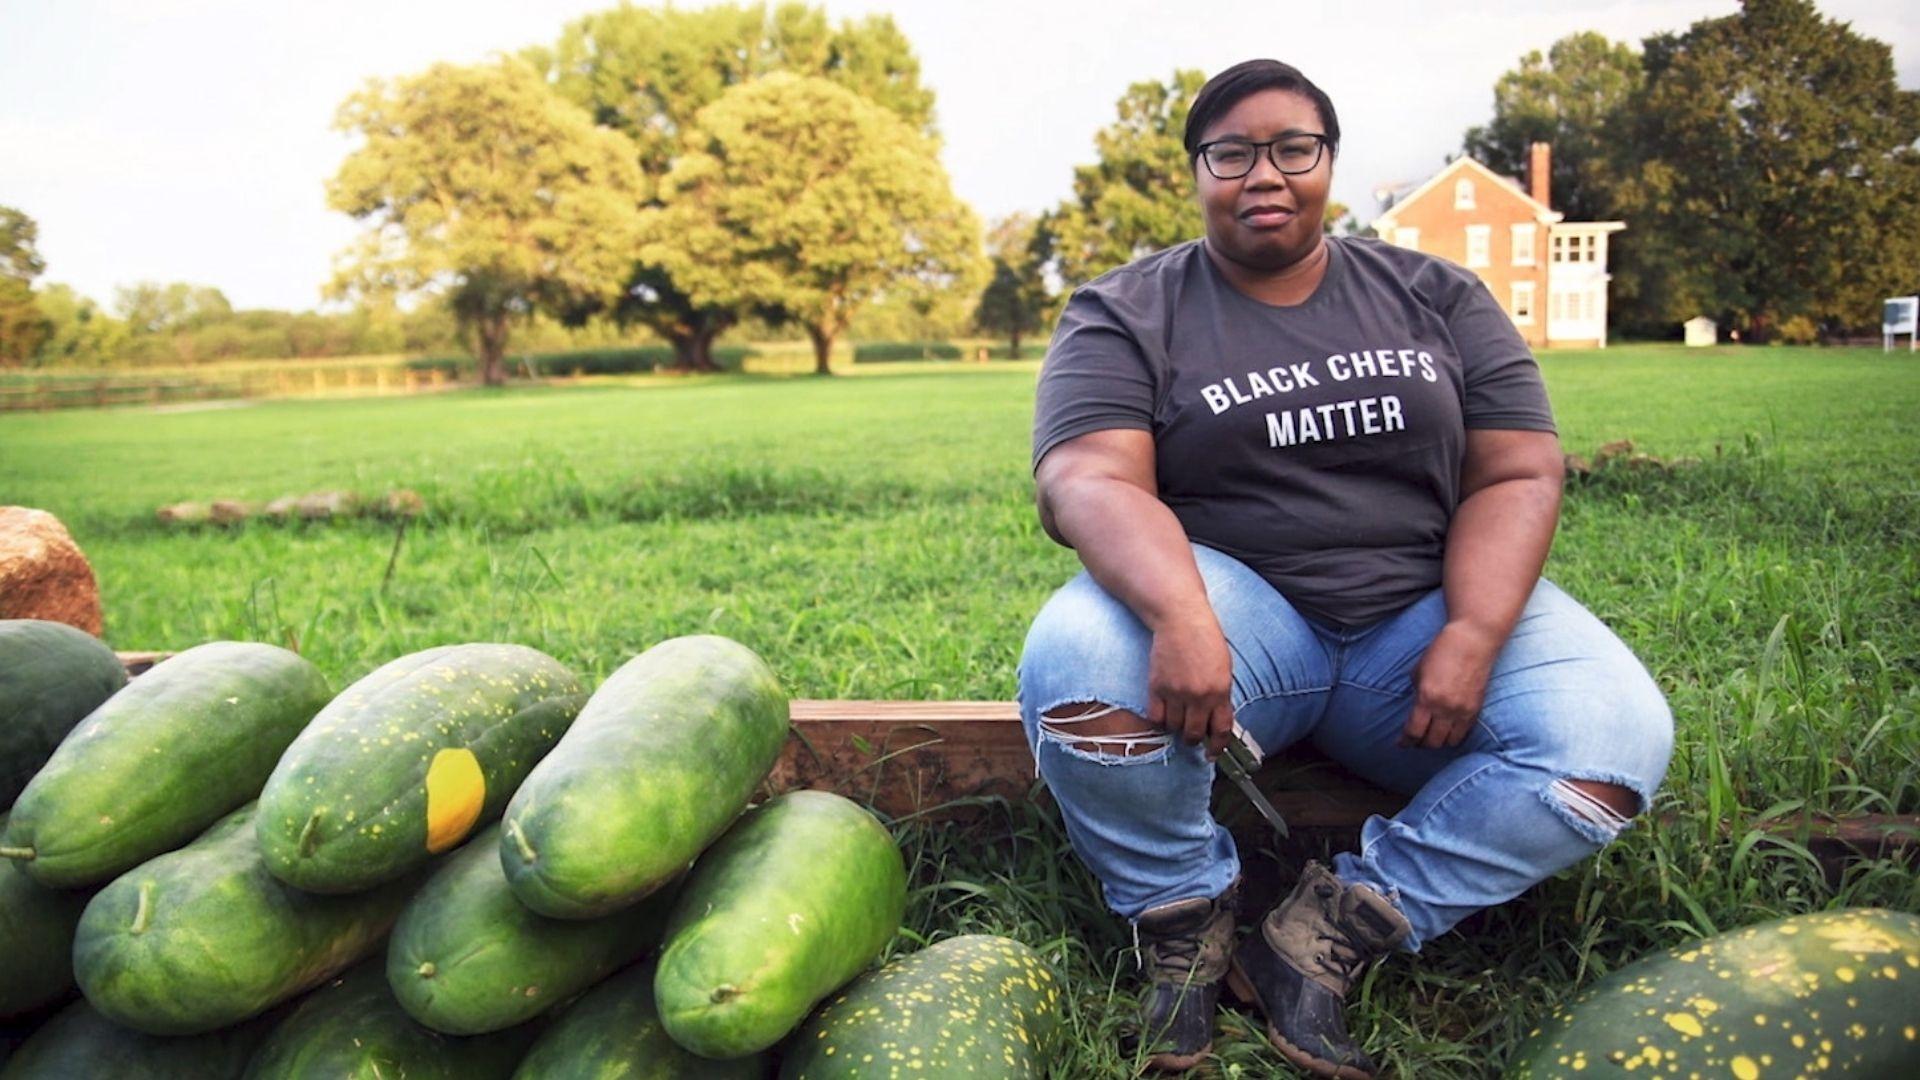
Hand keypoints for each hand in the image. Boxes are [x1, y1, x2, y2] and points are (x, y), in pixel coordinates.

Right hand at [1145, 616, 1235, 758]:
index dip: (1217, 747)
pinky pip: (1155, 717)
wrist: (1181, 619)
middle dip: (1193, 739)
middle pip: (1194, 734)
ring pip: (1174, 728)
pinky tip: (1163, 714)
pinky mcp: (1157, 687)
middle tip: (1192, 735)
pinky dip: (1159, 721)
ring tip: (1177, 719)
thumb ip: (1220, 695)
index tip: (1212, 753)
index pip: (1220, 730)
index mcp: (1220, 691)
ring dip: (1176, 728)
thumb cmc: (1205, 640)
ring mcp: (1176, 692)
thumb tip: (1215, 720)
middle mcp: (1199, 695)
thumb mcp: (1223, 669)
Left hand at [1400, 621, 1501, 748]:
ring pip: (1448, 742)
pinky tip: (1447, 732)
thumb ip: (1417, 694)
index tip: (1401, 744)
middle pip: (1431, 742)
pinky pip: (1463, 734)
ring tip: (1432, 737)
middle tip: (1415, 741)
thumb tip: (1415, 712)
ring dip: (1438, 742)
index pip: (1414, 731)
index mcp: (1427, 698)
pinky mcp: (1476, 710)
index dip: (1406, 741)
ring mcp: (1463, 711)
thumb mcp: (1419, 672)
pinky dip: (1453, 737)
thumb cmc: (1441, 652)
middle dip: (1420, 744)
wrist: (1472, 642)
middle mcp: (1445, 708)